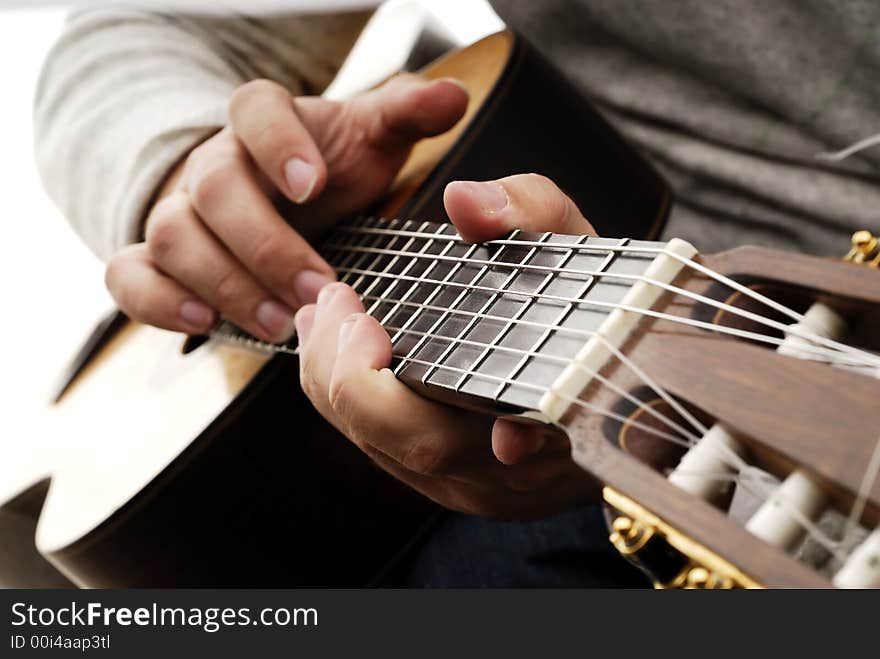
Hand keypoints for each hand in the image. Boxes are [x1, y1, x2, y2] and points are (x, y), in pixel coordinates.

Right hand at [104, 75, 468, 342]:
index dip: (277, 143)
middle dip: (267, 247)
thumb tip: (453, 98)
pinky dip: (156, 301)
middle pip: (213, 191)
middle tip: (319, 291)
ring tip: (281, 324)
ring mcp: (178, 212)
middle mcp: (212, 164)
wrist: (274, 199)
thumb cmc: (326, 169)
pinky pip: (128, 275)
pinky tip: (203, 323)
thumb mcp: (369, 140)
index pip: (252, 110)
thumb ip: (405, 116)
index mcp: (262, 124)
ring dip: (226, 285)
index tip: (315, 184)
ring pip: (172, 238)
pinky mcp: (157, 260)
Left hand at [296, 174, 599, 517]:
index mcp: (556, 417)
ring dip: (334, 380)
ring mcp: (478, 485)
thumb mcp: (572, 243)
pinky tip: (333, 348)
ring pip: (382, 450)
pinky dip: (342, 397)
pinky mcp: (448, 482)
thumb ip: (528, 211)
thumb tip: (463, 202)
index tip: (374, 338)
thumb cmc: (591, 306)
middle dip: (351, 373)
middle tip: (336, 302)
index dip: (423, 406)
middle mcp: (515, 470)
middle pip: (415, 445)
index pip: (484, 435)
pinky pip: (378, 448)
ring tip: (323, 314)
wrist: (607, 370)